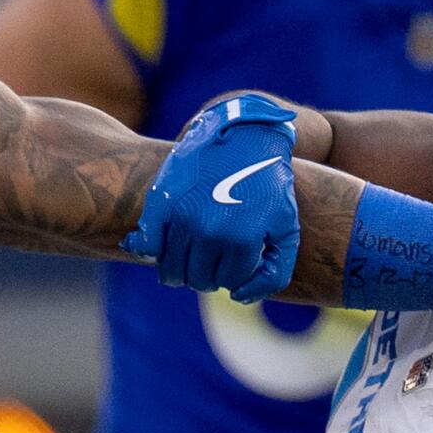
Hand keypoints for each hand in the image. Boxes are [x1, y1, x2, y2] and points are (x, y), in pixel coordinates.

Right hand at [121, 94, 298, 302]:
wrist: (244, 136)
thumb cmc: (269, 184)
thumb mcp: (286, 227)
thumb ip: (273, 271)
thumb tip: (238, 296)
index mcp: (243, 240)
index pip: (228, 281)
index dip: (232, 274)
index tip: (234, 261)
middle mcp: (210, 231)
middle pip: (198, 279)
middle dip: (207, 275)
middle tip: (212, 260)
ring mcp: (182, 216)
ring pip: (171, 268)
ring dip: (179, 270)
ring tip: (190, 257)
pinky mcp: (162, 201)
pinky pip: (147, 245)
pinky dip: (150, 251)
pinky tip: (160, 247)